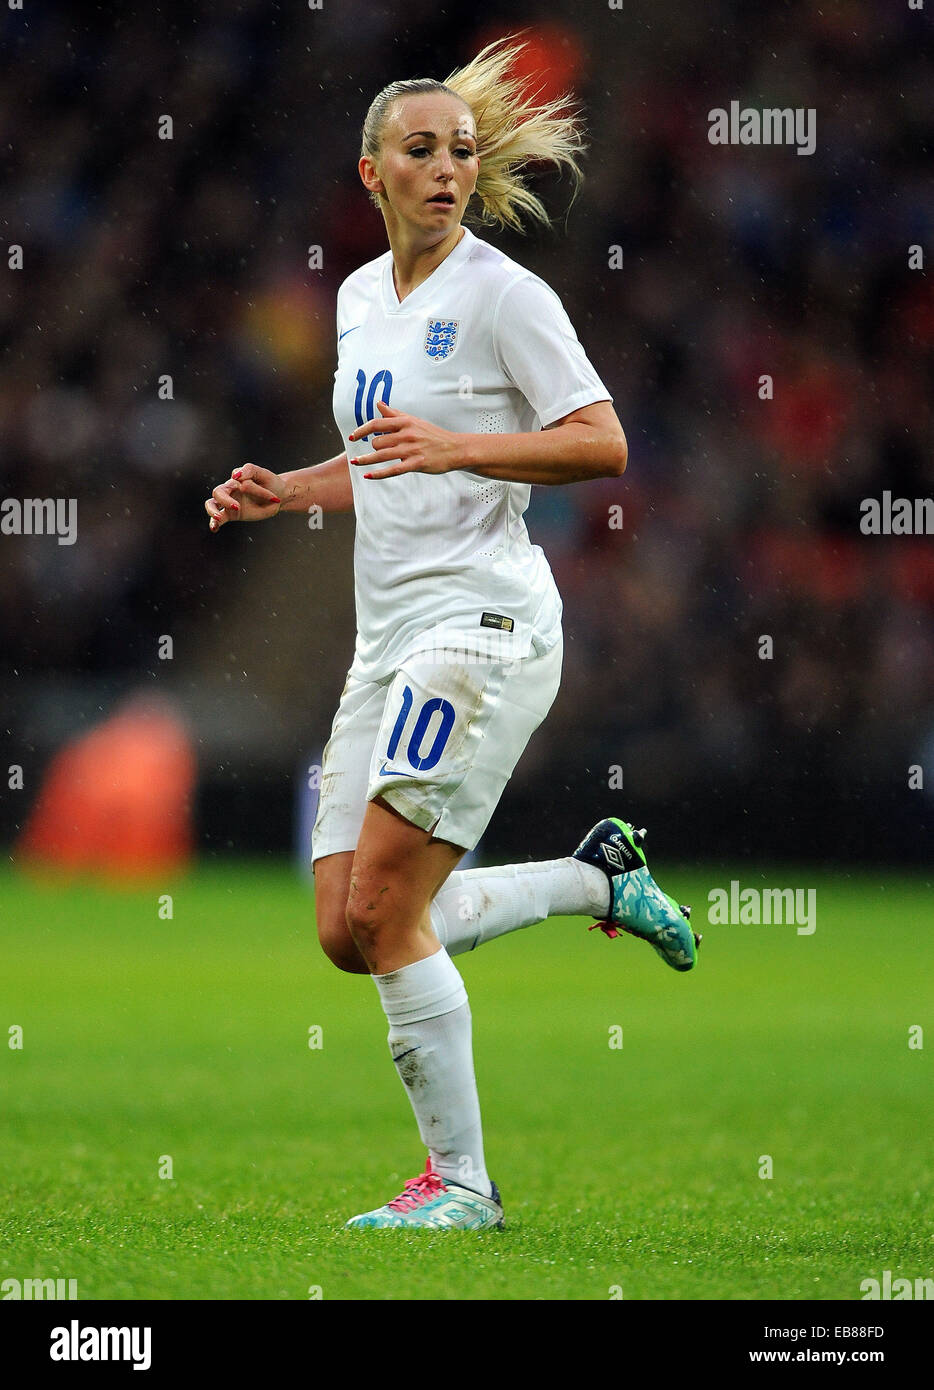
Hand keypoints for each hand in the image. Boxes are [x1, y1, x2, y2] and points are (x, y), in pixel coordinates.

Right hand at [204, 463, 283, 530]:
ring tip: (219, 517)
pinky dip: (214, 523)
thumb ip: (249, 470)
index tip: (273, 498)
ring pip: (212, 504)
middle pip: (218, 492)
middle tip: (237, 507)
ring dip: (212, 511)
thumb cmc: (270, 483)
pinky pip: (218, 519)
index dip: (254, 489)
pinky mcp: (232, 514)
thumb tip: (234, 476)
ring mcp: (230, 502)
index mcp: (237, 478)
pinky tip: (214, 528)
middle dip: (224, 500)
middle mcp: (231, 489)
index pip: (237, 481)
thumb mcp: (264, 474)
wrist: (277, 496)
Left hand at [348, 399, 463, 479]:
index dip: (361, 430)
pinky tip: (367, 476)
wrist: (455, 448)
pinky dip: (378, 474)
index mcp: (405, 422)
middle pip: (377, 442)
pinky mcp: (416, 464)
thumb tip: (378, 403)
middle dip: (373, 448)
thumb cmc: (433, 435)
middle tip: (378, 451)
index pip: (377, 424)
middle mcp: (407, 434)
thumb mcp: (414, 421)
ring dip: (366, 460)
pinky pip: (392, 470)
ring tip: (356, 462)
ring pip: (381, 455)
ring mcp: (411, 450)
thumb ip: (394, 414)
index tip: (352, 436)